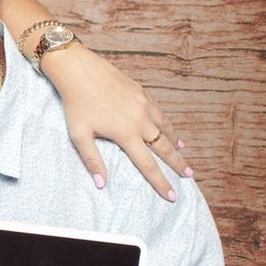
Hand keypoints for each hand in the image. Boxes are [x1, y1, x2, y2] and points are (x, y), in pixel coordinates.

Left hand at [42, 43, 191, 201]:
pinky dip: (167, 123)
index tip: (172, 196)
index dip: (161, 182)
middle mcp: (140, 120)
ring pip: (165, 127)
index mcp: (126, 133)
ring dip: (175, 141)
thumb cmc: (76, 104)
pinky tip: (168, 127)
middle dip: (177, 163)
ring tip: (182, 151)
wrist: (79, 70)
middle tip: (189, 175)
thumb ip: (92, 160)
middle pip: (164, 147)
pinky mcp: (141, 92)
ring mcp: (143, 104)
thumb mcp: (79, 135)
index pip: (148, 165)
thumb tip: (102, 184)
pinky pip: (159, 112)